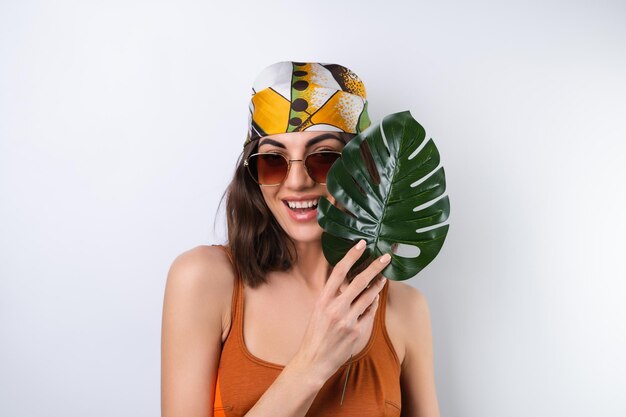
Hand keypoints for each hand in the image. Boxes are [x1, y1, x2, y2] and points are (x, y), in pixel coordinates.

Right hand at [289, 240, 390, 382]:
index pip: (339, 271)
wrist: (314, 361)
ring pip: (369, 296)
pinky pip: (370, 312)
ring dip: (378, 285)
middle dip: (375, 267)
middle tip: (386, 257)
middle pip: (360, 281)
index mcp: (323, 300)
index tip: (361, 244)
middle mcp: (336, 308)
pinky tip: (374, 299)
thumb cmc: (315, 334)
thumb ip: (332, 296)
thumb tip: (347, 279)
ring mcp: (348, 320)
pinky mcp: (358, 331)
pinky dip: (373, 304)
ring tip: (383, 277)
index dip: (351, 256)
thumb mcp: (318, 310)